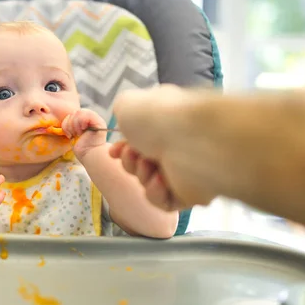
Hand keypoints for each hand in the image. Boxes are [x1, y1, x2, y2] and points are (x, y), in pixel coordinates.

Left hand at [61, 109, 107, 159]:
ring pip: (79, 112)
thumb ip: (72, 124)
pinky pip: (86, 115)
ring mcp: (96, 119)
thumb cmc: (82, 148)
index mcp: (85, 121)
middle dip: (71, 124)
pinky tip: (83, 131)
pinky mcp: (99, 122)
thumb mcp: (74, 134)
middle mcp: (92, 119)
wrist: (90, 156)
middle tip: (74, 134)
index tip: (70, 134)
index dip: (68, 123)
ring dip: (75, 124)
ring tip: (79, 134)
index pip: (73, 114)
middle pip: (75, 112)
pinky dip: (81, 122)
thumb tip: (67, 118)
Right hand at [110, 85, 216, 208]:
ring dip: (141, 174)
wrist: (190, 140)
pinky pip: (163, 201)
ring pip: (149, 181)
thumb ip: (122, 110)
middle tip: (132, 154)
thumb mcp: (127, 103)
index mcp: (165, 121)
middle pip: (140, 162)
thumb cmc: (159, 117)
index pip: (140, 139)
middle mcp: (176, 143)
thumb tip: (125, 120)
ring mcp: (184, 168)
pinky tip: (159, 180)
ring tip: (148, 164)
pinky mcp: (190, 192)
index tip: (114, 151)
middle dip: (129, 161)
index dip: (122, 147)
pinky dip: (155, 192)